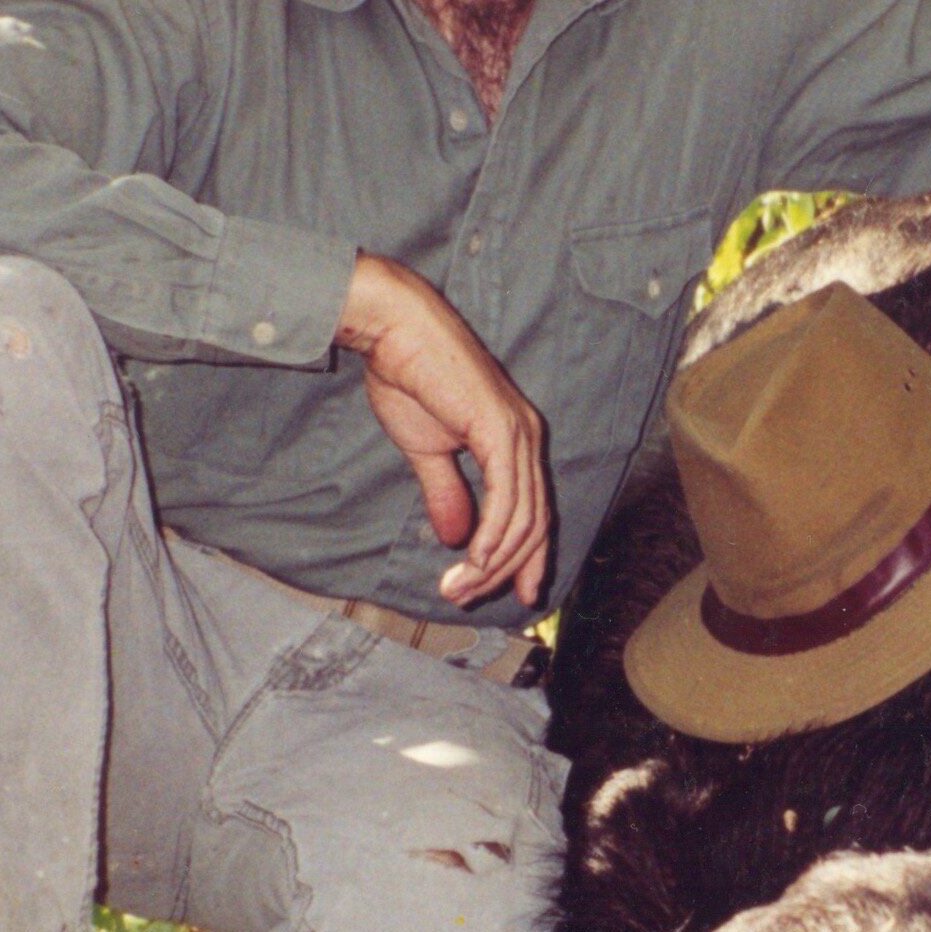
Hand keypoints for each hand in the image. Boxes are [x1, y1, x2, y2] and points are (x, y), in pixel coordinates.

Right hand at [336, 254, 550, 607]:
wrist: (397, 333)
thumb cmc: (409, 378)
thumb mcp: (428, 450)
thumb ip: (447, 493)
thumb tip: (456, 538)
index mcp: (516, 442)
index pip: (533, 513)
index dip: (527, 559)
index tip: (516, 595)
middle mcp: (528, 439)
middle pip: (532, 525)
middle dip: (504, 571)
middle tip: (466, 598)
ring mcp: (519, 435)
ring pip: (521, 520)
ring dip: (492, 563)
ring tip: (459, 588)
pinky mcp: (501, 432)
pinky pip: (507, 498)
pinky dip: (493, 537)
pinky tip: (475, 561)